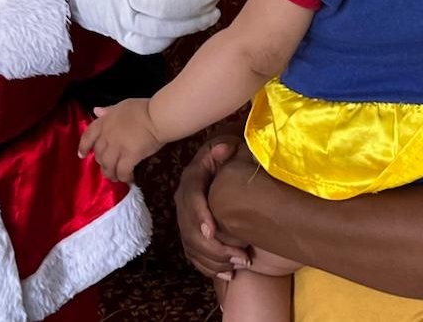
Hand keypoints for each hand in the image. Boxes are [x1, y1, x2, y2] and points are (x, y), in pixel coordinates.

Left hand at [78, 99, 163, 182]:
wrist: (158, 117)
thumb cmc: (143, 109)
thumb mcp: (123, 105)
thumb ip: (109, 111)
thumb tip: (96, 111)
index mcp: (105, 122)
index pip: (88, 135)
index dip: (83, 146)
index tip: (82, 155)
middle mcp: (107, 136)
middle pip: (99, 155)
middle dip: (102, 163)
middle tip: (108, 168)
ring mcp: (117, 147)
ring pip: (108, 166)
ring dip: (111, 174)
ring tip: (116, 178)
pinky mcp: (129, 157)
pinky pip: (122, 171)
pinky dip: (124, 177)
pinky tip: (129, 179)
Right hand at [177, 134, 251, 278]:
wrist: (219, 166)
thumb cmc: (226, 157)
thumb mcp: (225, 147)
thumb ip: (223, 149)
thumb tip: (224, 148)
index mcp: (191, 180)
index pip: (190, 199)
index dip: (199, 216)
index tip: (212, 231)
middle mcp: (184, 202)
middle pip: (191, 231)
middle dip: (213, 247)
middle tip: (239, 256)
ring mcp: (186, 220)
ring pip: (193, 248)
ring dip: (215, 261)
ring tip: (239, 265)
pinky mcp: (191, 234)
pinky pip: (195, 257)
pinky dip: (210, 269)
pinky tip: (229, 275)